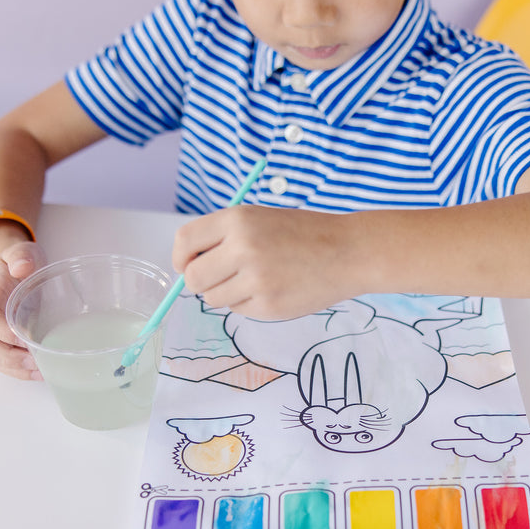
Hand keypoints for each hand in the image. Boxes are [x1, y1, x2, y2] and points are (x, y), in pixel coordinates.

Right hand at [0, 240, 46, 378]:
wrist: (19, 266)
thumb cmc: (21, 261)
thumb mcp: (22, 251)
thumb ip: (21, 256)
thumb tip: (22, 267)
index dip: (3, 332)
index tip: (25, 340)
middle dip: (8, 358)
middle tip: (34, 363)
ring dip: (15, 369)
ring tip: (40, 373)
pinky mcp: (6, 340)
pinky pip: (5, 361)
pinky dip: (19, 371)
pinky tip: (40, 373)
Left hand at [172, 206, 359, 319]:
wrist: (348, 251)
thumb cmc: (303, 233)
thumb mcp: (260, 218)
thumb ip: (224, 237)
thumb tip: (187, 265)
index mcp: (237, 219)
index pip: (185, 241)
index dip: (181, 257)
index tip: (186, 264)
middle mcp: (242, 248)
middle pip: (193, 277)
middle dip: (200, 281)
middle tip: (220, 277)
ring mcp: (255, 280)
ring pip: (213, 297)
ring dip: (226, 292)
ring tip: (256, 279)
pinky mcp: (268, 306)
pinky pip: (238, 310)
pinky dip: (248, 302)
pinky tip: (273, 288)